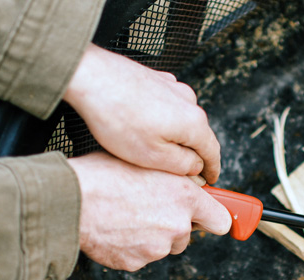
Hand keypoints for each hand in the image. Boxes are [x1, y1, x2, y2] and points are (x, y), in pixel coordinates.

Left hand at [64, 44, 221, 182]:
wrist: (90, 77)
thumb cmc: (117, 117)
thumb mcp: (152, 156)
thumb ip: (182, 166)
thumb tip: (195, 167)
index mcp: (193, 122)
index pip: (213, 152)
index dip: (213, 170)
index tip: (210, 179)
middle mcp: (188, 101)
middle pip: (197, 135)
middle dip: (190, 154)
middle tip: (178, 173)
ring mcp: (172, 87)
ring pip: (179, 121)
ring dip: (172, 137)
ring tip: (150, 151)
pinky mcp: (155, 80)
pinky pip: (164, 107)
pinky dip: (159, 121)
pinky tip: (138, 129)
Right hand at [69, 152, 231, 270]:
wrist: (70, 201)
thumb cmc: (102, 175)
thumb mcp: (148, 163)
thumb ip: (176, 178)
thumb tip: (191, 183)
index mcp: (183, 196)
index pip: (221, 219)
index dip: (217, 218)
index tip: (221, 220)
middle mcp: (176, 224)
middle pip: (187, 234)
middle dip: (173, 224)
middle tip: (148, 208)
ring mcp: (157, 248)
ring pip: (163, 245)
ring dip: (151, 235)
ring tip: (126, 215)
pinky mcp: (136, 262)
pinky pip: (140, 256)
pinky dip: (131, 247)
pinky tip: (116, 229)